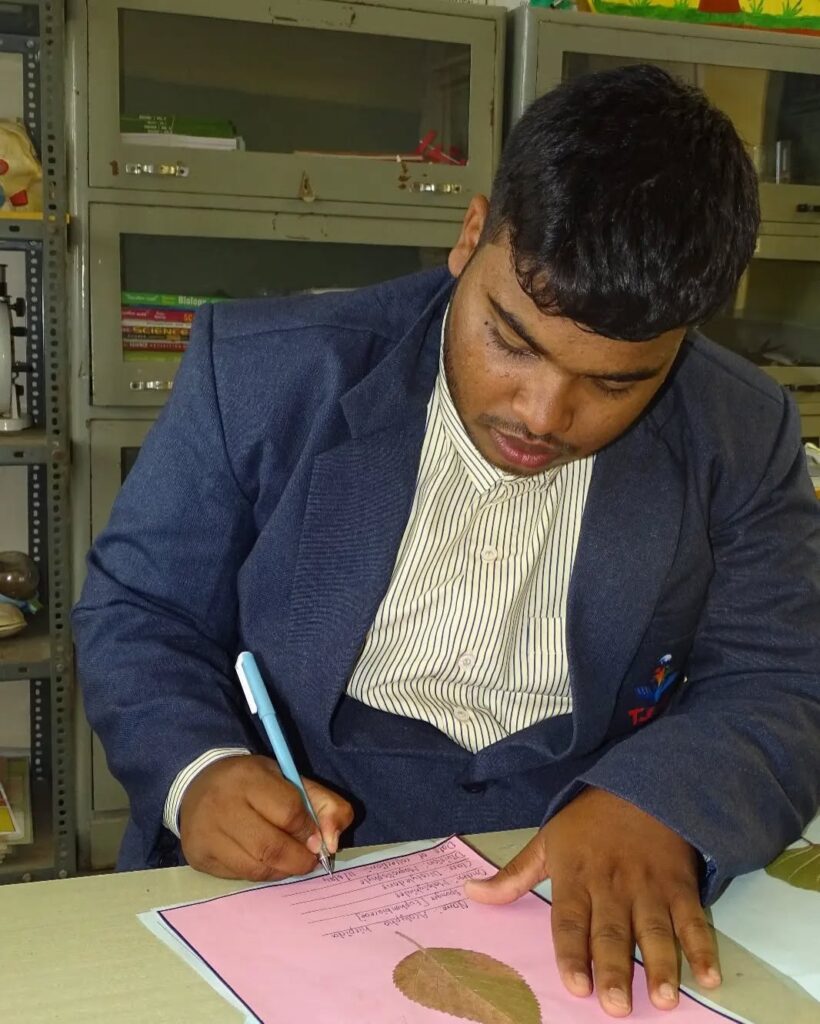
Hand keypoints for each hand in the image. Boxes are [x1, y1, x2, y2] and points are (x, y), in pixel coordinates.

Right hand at [179, 754, 353, 881]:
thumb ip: (324, 804)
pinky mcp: (198, 858)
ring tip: (288, 859)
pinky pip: (239, 876)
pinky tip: (263, 860)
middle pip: (272, 848)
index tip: (317, 837)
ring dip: (282, 870)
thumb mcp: (290, 779)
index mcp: (249, 778)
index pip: (289, 812)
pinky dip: (260, 873)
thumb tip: (333, 843)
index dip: (310, 830)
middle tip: (309, 859)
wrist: (198, 785)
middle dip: (300, 860)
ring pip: (256, 868)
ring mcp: (206, 834)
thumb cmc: (252, 782)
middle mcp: (223, 806)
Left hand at [464, 787, 720, 1017]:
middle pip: (613, 932)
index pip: (571, 919)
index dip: (573, 953)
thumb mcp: (547, 840)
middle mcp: (612, 884)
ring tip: (664, 1000)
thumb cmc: (588, 821)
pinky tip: (708, 977)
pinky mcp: (679, 884)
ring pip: (655, 929)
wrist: (640, 784)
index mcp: (575, 875)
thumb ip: (513, 875)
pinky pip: (693, 918)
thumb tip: (471, 893)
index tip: (576, 986)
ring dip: (662, 965)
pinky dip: (703, 947)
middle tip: (617, 1007)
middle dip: (616, 970)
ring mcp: (649, 885)